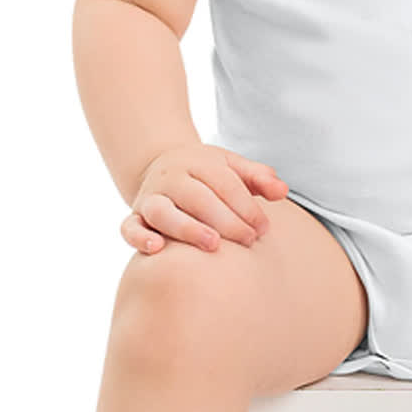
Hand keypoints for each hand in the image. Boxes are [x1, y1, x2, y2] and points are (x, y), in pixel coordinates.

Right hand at [121, 143, 288, 254]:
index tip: (264, 228)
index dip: (246, 205)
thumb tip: (282, 191)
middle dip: (226, 220)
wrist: (162, 168)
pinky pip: (129, 227)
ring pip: (163, 212)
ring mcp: (151, 198)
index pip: (224, 183)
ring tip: (213, 244)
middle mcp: (171, 178)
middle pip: (197, 197)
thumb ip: (258, 177)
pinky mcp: (135, 217)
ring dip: (188, 228)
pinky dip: (139, 238)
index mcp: (198, 163)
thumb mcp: (232, 168)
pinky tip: (157, 249)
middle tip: (249, 240)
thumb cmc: (207, 175)